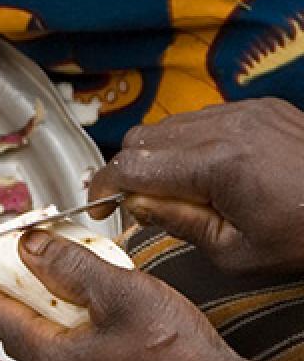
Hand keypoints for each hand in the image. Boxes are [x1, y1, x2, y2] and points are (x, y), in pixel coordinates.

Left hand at [0, 229, 235, 360]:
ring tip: (27, 265)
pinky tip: (73, 291)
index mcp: (51, 355)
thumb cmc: (174, 353)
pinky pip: (65, 337)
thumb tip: (26, 246)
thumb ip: (68, 266)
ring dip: (31, 297)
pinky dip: (60, 310)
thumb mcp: (118, 293)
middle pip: (13, 322)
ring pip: (40, 329)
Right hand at [89, 99, 303, 274]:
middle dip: (132, 170)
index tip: (100, 207)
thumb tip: (139, 206)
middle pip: (142, 139)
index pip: (130, 166)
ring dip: (162, 155)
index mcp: (216, 165)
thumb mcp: (237, 254)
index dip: (104, 188)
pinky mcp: (261, 107)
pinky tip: (213, 172)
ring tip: (182, 190)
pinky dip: (194, 142)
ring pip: (170, 125)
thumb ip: (179, 224)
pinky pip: (205, 118)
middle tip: (143, 203)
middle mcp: (225, 127)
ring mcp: (244, 111)